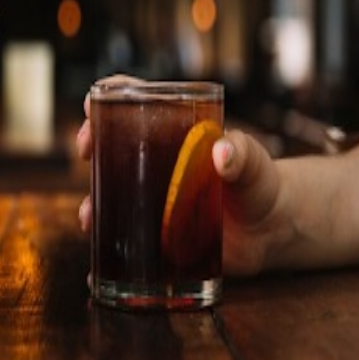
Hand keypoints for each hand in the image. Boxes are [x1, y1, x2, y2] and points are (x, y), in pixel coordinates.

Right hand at [75, 75, 285, 276]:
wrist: (272, 230)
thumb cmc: (259, 182)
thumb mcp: (254, 162)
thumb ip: (243, 154)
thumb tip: (223, 153)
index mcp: (176, 133)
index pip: (137, 104)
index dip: (113, 97)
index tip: (94, 103)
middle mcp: (157, 163)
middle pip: (112, 145)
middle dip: (91, 143)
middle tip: (86, 151)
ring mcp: (153, 199)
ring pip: (110, 194)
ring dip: (92, 203)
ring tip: (89, 216)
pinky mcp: (157, 234)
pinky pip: (125, 238)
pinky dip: (107, 249)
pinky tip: (96, 262)